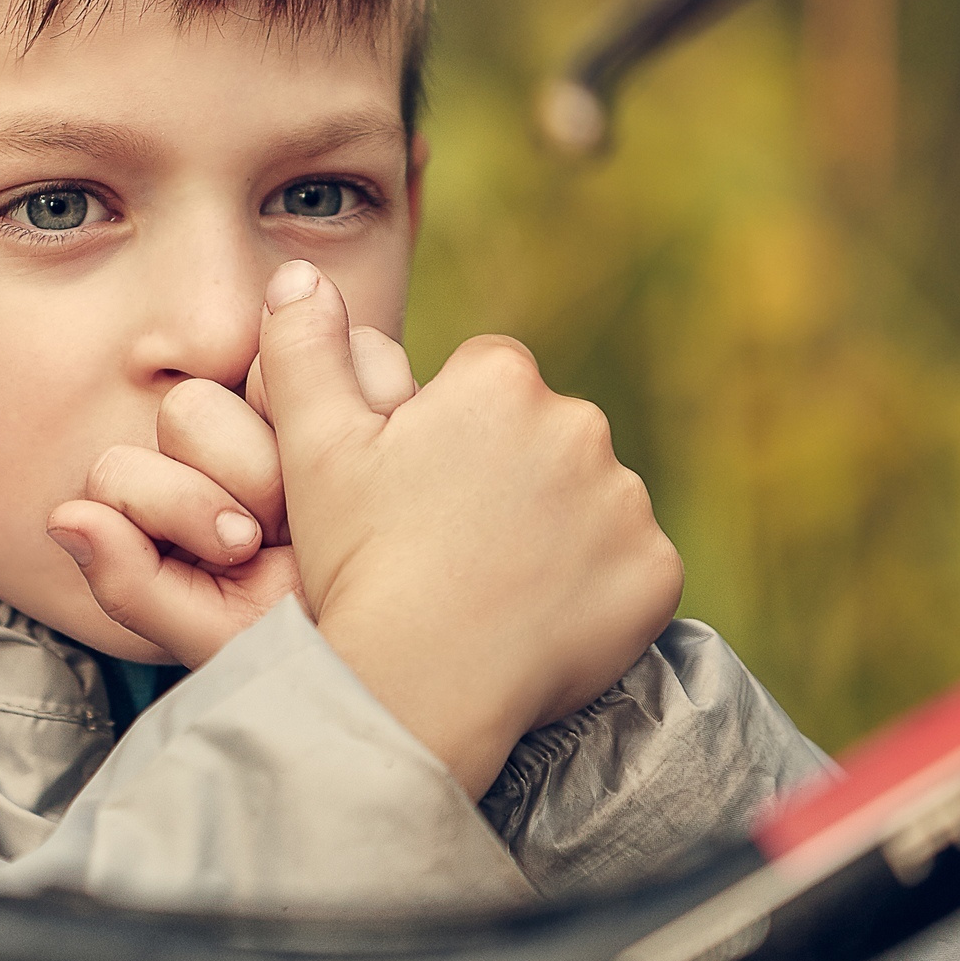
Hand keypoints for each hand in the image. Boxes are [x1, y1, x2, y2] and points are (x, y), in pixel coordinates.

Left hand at [46, 320, 426, 667]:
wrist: (422, 645)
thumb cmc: (315, 643)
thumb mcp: (219, 632)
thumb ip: (129, 585)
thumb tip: (62, 516)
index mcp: (173, 502)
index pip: (124, 468)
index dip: (176, 505)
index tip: (239, 552)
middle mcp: (223, 449)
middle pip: (188, 409)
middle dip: (243, 475)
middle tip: (287, 529)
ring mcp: (293, 410)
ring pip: (263, 370)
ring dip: (304, 438)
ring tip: (340, 500)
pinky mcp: (365, 383)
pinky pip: (352, 350)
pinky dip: (372, 399)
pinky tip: (390, 460)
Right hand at [260, 259, 681, 794]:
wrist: (417, 688)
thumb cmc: (360, 562)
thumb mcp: (311, 449)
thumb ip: (303, 348)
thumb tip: (301, 272)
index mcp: (500, 379)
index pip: (482, 381)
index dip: (442, 436)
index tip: (415, 492)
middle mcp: (580, 421)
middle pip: (541, 435)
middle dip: (504, 475)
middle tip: (446, 543)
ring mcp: (628, 500)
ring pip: (587, 499)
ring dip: (553, 529)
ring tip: (488, 586)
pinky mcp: (659, 571)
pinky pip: (628, 564)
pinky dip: (595, 587)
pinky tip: (536, 617)